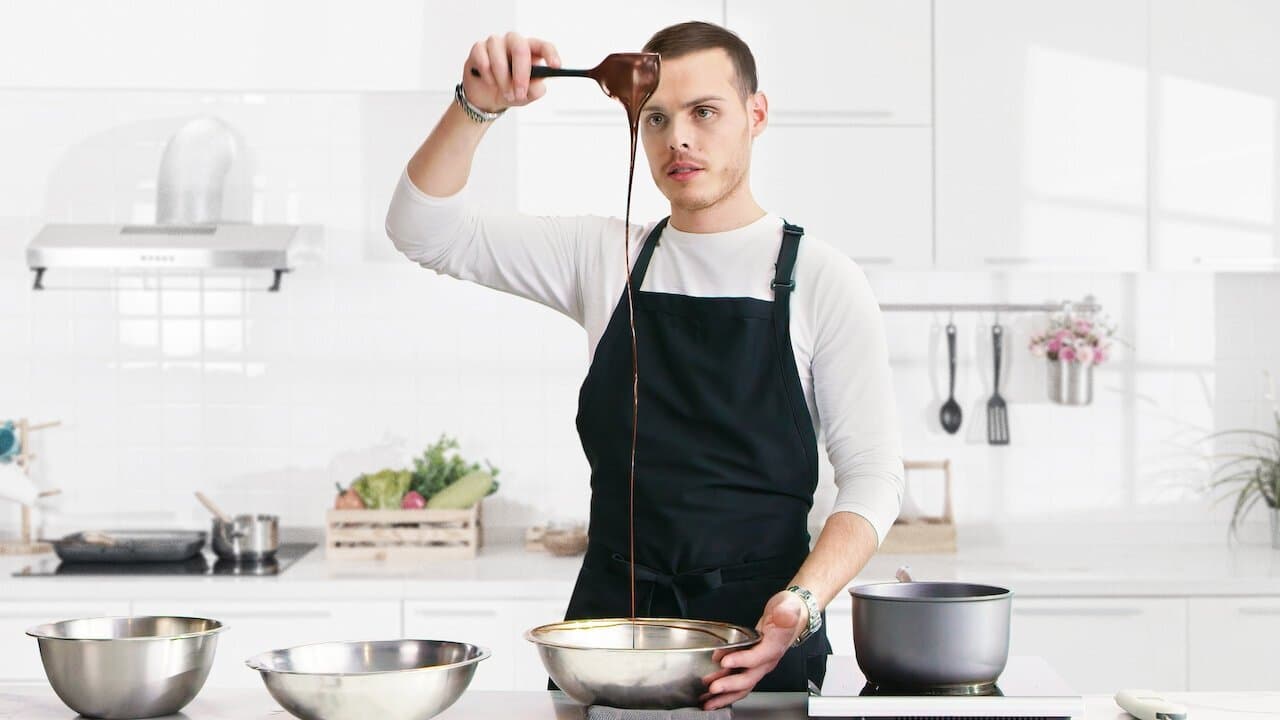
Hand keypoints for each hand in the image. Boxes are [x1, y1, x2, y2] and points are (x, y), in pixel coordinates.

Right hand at [462, 32, 560, 112]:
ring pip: (499, 56)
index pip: (543, 46)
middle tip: (520, 92)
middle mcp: (514, 43)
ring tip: (505, 92)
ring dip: (502, 79)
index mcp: (531, 51)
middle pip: (520, 48)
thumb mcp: (526, 96)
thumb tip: (537, 85)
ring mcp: (496, 43)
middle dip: (520, 74)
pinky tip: (490, 82)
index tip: (556, 66)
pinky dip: (487, 75)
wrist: (486, 99)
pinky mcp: (479, 48)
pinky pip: (483, 59)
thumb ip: (535, 90)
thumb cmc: (510, 91)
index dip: (550, 54)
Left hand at [699, 591, 807, 710]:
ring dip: (725, 693)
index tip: (725, 661)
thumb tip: (785, 615)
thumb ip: (786, 612)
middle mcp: (767, 659)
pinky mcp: (752, 664)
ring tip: (708, 700)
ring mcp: (759, 664)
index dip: (742, 661)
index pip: (758, 657)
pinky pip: (738, 679)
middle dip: (730, 686)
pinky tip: (712, 690)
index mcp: (775, 646)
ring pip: (743, 685)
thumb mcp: (788, 605)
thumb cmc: (788, 611)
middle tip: (712, 688)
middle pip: (749, 678)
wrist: (792, 615)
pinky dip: (726, 688)